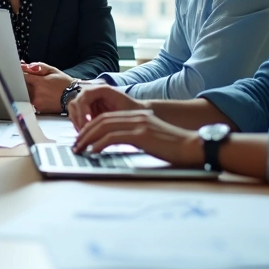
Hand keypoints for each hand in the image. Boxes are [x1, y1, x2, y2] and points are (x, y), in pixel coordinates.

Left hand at [21, 63, 75, 113]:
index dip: (22, 73)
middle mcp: (36, 93)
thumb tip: (25, 65)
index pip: (22, 75)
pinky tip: (41, 95)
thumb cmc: (64, 83)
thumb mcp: (53, 70)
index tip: (24, 71)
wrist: (73, 97)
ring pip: (25, 93)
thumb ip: (38, 67)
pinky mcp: (38, 109)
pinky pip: (30, 101)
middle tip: (36, 80)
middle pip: (22, 85)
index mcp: (39, 82)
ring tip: (41, 88)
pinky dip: (32, 97)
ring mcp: (36, 102)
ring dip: (28, 89)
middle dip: (26, 81)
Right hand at [66, 84, 142, 128]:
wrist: (139, 112)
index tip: (88, 123)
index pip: (85, 95)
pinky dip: (78, 124)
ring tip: (84, 135)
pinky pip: (76, 115)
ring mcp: (89, 100)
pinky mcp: (87, 108)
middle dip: (79, 118)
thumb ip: (109, 117)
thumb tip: (94, 125)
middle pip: (76, 102)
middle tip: (84, 132)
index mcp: (103, 89)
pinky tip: (85, 134)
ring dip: (77, 122)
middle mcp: (93, 92)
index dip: (83, 109)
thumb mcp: (124, 112)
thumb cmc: (133, 111)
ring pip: (73, 109)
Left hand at [72, 110, 202, 166]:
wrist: (193, 147)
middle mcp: (137, 117)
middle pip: (101, 120)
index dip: (91, 127)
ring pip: (104, 127)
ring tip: (79, 149)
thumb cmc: (175, 148)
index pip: (107, 117)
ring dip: (88, 139)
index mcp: (139, 116)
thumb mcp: (151, 139)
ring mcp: (139, 124)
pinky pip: (112, 137)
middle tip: (75, 145)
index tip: (82, 139)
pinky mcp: (141, 135)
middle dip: (85, 132)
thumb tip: (117, 146)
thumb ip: (135, 138)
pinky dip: (99, 144)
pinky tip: (93, 152)